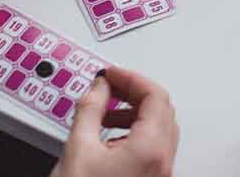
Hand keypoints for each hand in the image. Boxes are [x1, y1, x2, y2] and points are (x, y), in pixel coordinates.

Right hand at [52, 68, 178, 176]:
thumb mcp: (78, 149)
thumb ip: (90, 109)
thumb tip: (99, 87)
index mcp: (150, 149)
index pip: (154, 95)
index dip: (131, 77)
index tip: (111, 73)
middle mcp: (162, 162)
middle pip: (161, 109)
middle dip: (134, 93)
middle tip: (108, 87)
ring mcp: (160, 174)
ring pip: (159, 128)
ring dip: (134, 113)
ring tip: (104, 115)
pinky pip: (152, 147)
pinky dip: (135, 133)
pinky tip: (109, 138)